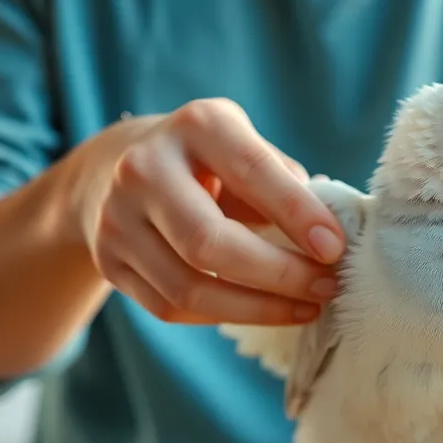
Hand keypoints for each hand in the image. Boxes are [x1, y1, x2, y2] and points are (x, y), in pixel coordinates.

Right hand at [62, 99, 346, 325]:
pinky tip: (263, 311)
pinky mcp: (108, 261)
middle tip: (326, 287)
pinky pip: (171, 307)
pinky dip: (225, 315)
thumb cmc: (208, 162)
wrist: (115, 168)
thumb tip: (329, 238)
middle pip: (210, 242)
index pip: (251, 171)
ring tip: (305, 307)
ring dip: (257, 308)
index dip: (297, 215)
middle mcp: (144, 167)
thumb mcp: (245, 147)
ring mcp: (117, 218)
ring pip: (189, 287)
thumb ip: (284, 184)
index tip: (335, 250)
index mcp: (196, 126)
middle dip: (278, 274)